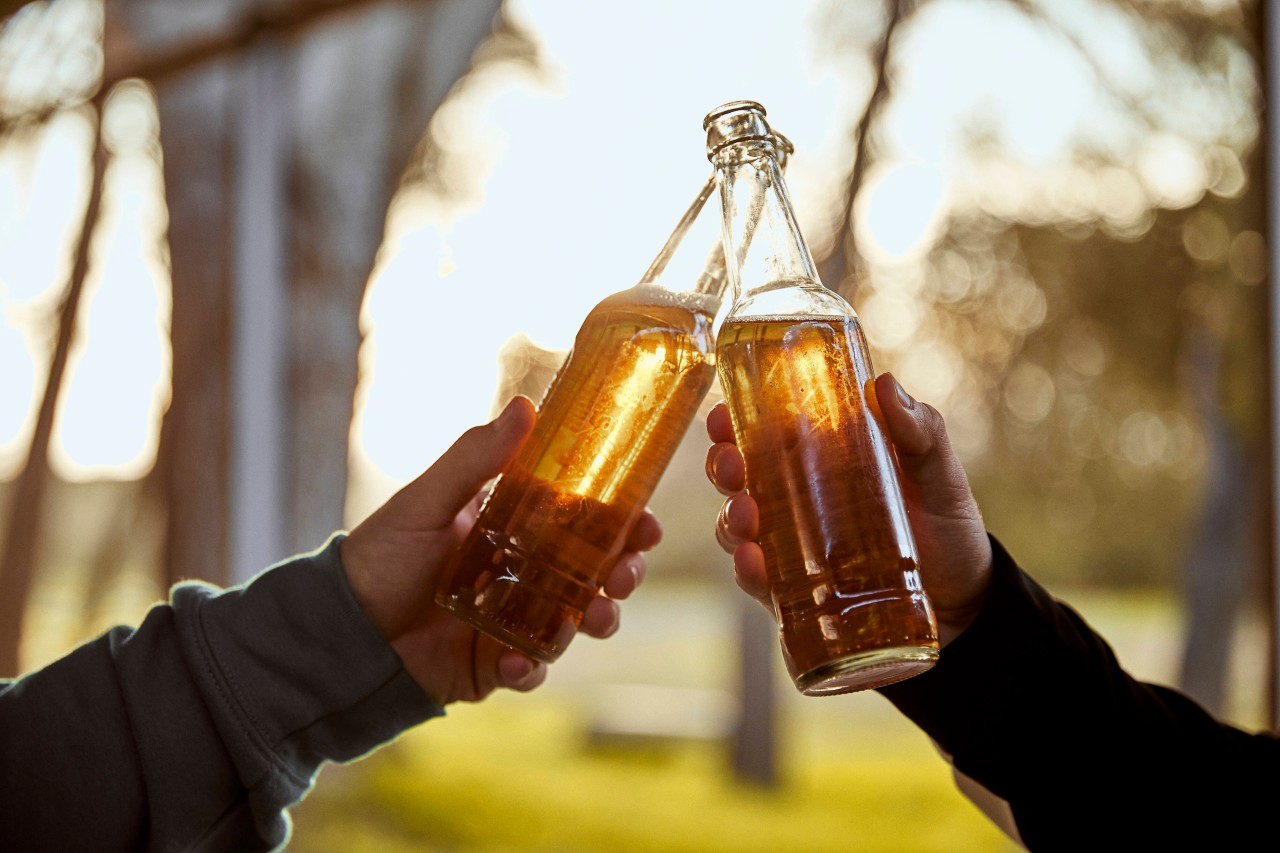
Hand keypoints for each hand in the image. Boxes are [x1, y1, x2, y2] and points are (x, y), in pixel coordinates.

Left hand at [340, 396, 660, 702]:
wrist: (342, 631)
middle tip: (626, 573)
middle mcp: (524, 574)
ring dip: (596, 620)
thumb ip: (475, 459)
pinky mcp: (495, 664)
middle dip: (622, 573)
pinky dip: (532, 667)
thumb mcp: (429, 502)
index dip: (623, 522)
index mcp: (515, 529)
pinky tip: (517, 662)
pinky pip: (530, 669)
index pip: (584, 520)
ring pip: (576, 621)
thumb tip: (525, 406)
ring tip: (592, 618)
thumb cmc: (381, 556)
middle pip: (594, 572)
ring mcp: (514, 620)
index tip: (647, 521)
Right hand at [705, 373, 991, 645]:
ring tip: (745, 515)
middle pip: (738, 477)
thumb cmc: (946, 524)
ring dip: (731, 519)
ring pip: (739, 528)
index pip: (762, 433)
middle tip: (732, 465)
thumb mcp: (939, 472)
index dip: (733, 422)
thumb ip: (920, 430)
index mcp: (820, 460)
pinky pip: (762, 582)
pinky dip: (749, 572)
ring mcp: (792, 547)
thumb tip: (883, 384)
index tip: (723, 414)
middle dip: (722, 467)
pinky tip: (753, 564)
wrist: (965, 600)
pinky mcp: (798, 593)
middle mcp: (795, 501)